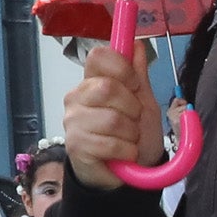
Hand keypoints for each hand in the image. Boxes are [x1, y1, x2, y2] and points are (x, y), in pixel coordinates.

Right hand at [60, 45, 162, 186]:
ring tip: (128, 139)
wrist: (125, 173)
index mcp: (92, 81)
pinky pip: (111, 144)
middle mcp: (77, 97)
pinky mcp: (75, 146)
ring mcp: (73, 121)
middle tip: (133, 120)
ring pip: (112, 119)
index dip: (123, 69)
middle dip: (132, 107)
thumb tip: (136, 44)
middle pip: (107, 87)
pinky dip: (127, 151)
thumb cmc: (130, 135)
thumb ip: (138, 74)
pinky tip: (123, 154)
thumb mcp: (142, 101)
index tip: (135, 85)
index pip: (99, 56)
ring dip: (131, 134)